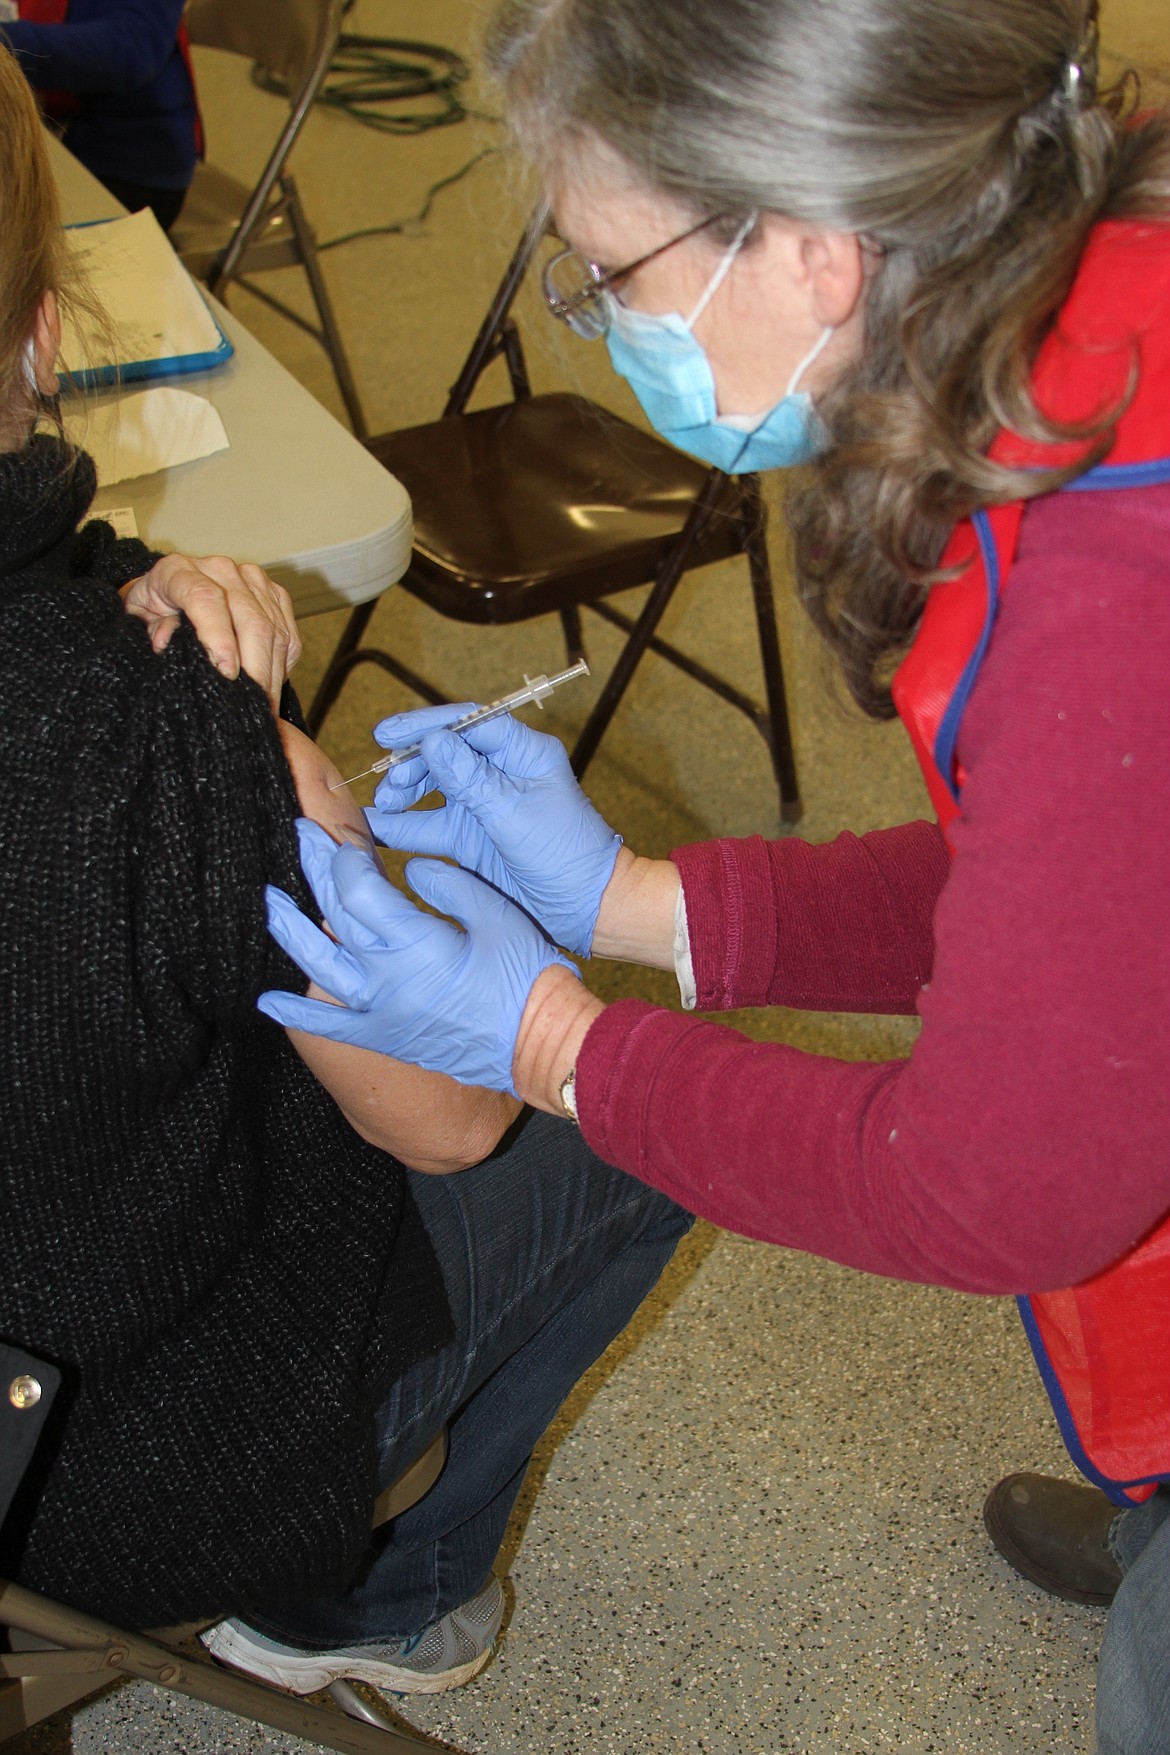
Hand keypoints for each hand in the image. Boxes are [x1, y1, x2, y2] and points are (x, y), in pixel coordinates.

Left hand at [122, 553, 300, 709]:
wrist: (168, 596)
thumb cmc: (150, 615)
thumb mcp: (138, 623)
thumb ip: (151, 630)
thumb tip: (166, 642)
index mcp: (178, 570)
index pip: (205, 598)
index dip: (218, 637)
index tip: (226, 674)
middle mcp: (219, 569)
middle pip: (251, 619)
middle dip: (255, 669)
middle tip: (253, 707)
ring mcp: (251, 579)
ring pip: (274, 630)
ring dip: (272, 674)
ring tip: (263, 707)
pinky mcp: (274, 594)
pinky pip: (288, 634)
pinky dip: (282, 664)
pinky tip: (269, 685)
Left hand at [258, 820, 577, 1093]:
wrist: (541, 1046)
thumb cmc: (528, 977)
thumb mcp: (498, 915)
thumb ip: (450, 885)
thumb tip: (412, 867)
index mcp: (416, 942)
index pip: (360, 890)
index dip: (346, 859)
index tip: (344, 837)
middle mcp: (387, 978)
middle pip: (336, 916)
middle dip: (315, 872)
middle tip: (299, 837)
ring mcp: (381, 1012)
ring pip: (320, 967)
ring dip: (291, 932)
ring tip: (268, 902)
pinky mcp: (384, 1038)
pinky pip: (330, 1028)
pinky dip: (296, 1015)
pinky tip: (266, 1000)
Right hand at [368, 707, 621, 956]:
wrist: (585, 907)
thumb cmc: (565, 853)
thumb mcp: (513, 813)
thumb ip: (469, 779)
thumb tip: (432, 740)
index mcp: (523, 753)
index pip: (468, 723)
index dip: (425, 725)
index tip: (388, 735)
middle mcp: (501, 772)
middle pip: (445, 753)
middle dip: (411, 765)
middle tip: (391, 785)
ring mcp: (484, 805)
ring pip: (433, 788)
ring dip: (404, 794)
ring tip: (383, 806)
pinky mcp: (471, 837)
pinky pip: (431, 825)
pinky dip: (404, 826)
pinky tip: (376, 828)